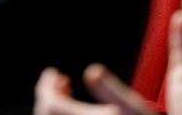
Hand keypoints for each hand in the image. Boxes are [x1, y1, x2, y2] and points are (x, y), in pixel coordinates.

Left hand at [33, 65, 152, 114]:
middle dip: (49, 94)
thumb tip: (92, 71)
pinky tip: (76, 112)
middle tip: (60, 81)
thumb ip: (110, 89)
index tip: (54, 73)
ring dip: (56, 107)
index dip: (47, 86)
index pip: (50, 104)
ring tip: (67, 94)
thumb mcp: (133, 109)